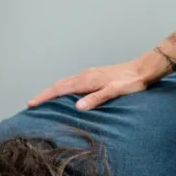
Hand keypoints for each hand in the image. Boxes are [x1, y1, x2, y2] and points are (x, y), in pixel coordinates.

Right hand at [28, 59, 152, 109]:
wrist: (144, 69)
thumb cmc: (132, 82)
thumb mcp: (115, 91)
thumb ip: (96, 98)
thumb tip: (77, 107)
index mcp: (87, 80)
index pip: (60, 89)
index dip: (44, 96)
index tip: (31, 103)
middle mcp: (85, 75)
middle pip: (59, 84)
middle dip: (44, 94)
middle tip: (31, 103)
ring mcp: (90, 74)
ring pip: (66, 82)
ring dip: (53, 90)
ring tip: (44, 99)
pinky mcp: (95, 75)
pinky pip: (73, 82)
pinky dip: (64, 88)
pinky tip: (66, 93)